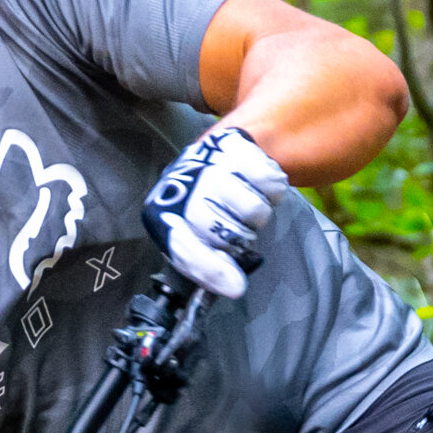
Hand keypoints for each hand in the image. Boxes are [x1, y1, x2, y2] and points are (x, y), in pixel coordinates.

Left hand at [146, 125, 283, 297]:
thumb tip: (235, 288)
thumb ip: (210, 266)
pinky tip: (257, 184)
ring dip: (258, 213)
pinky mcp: (234, 144)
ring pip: (253, 210)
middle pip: (224, 232)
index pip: (184, 249)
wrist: (215, 157)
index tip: (234, 285)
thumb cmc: (205, 206)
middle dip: (238, 238)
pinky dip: (272, 189)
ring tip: (245, 203)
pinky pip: (270, 183)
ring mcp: (208, 162)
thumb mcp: (197, 237)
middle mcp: (181, 185)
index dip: (211, 269)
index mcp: (160, 214)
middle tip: (236, 227)